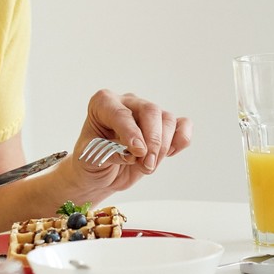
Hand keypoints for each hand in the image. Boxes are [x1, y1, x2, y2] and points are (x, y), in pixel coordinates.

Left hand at [69, 89, 192, 192]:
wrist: (101, 171)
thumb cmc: (92, 158)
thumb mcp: (90, 157)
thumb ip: (108, 153)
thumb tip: (132, 154)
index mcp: (103, 103)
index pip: (121, 113)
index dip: (131, 132)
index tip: (138, 151)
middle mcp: (127, 102)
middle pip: (150, 111)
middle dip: (152, 140)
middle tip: (147, 164)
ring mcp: (147, 112)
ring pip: (167, 119)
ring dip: (163, 147)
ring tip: (147, 166)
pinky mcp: (163, 126)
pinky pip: (183, 125)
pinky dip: (181, 139)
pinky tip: (169, 154)